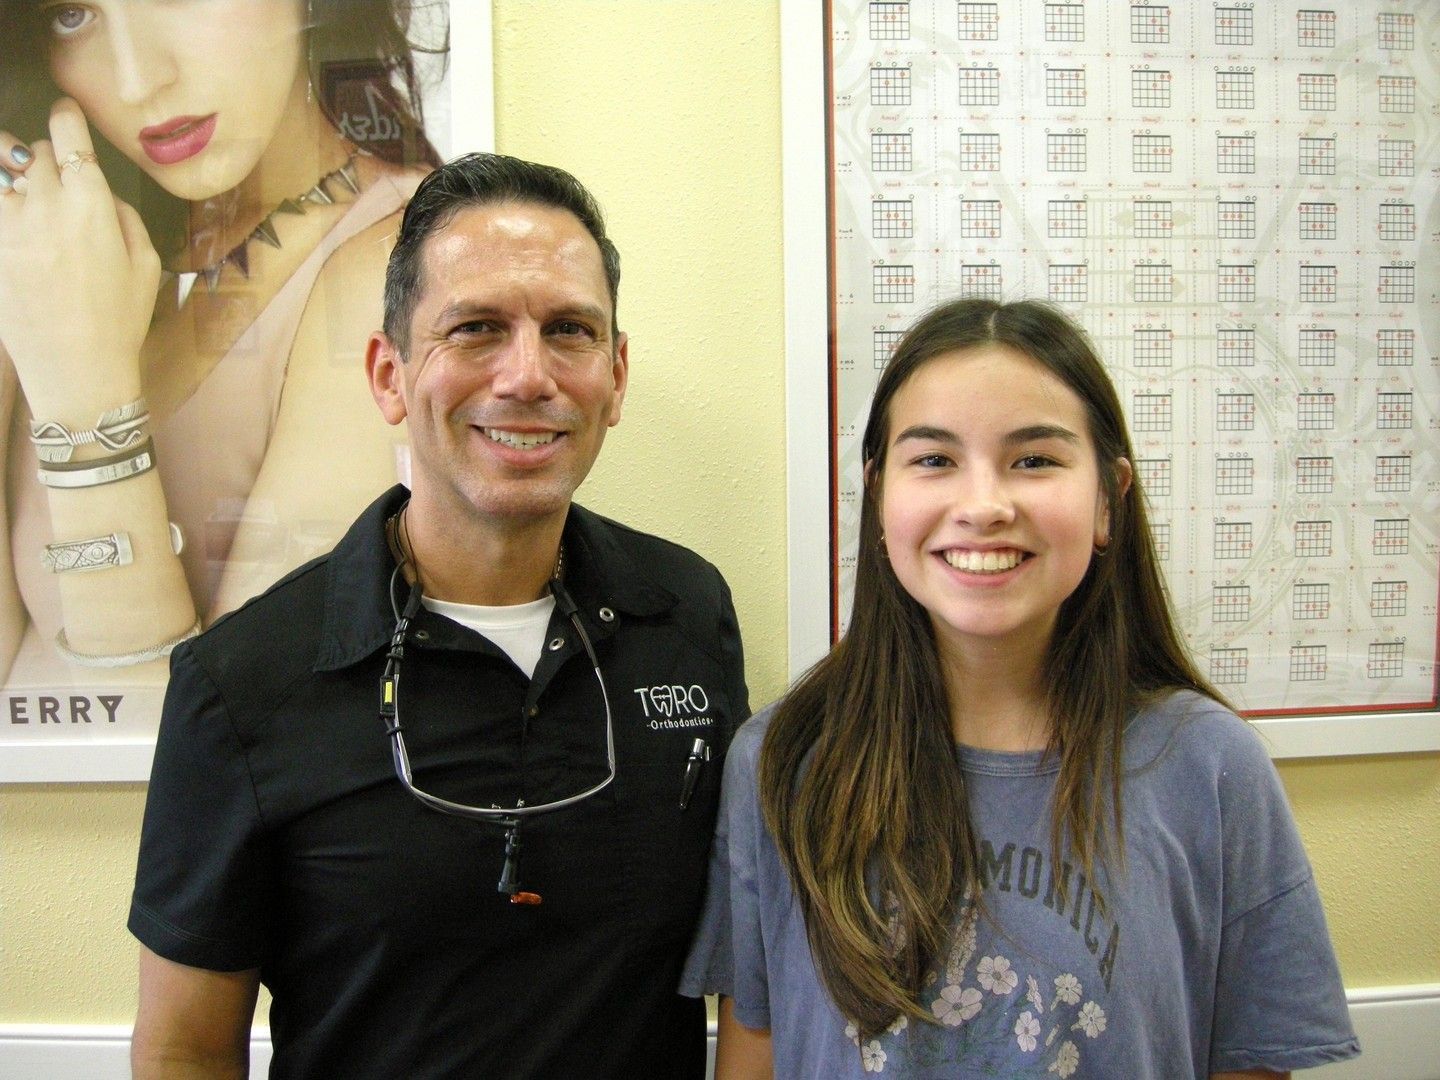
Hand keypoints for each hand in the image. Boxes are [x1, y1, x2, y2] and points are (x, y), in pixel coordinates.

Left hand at [0, 98, 159, 420]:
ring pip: (4, 177)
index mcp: (92, 206)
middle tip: (54, 177)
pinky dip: (4, 208)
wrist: (76, 368)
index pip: (68, 138)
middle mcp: (46, 207)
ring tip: (28, 199)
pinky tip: (16, 220)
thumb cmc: (120, 320)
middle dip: (45, 158)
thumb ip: (126, 219)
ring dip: (16, 180)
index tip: (65, 115)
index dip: (66, 119)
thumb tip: (103, 195)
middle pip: (34, 154)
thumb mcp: (147, 267)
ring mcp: (10, 228)